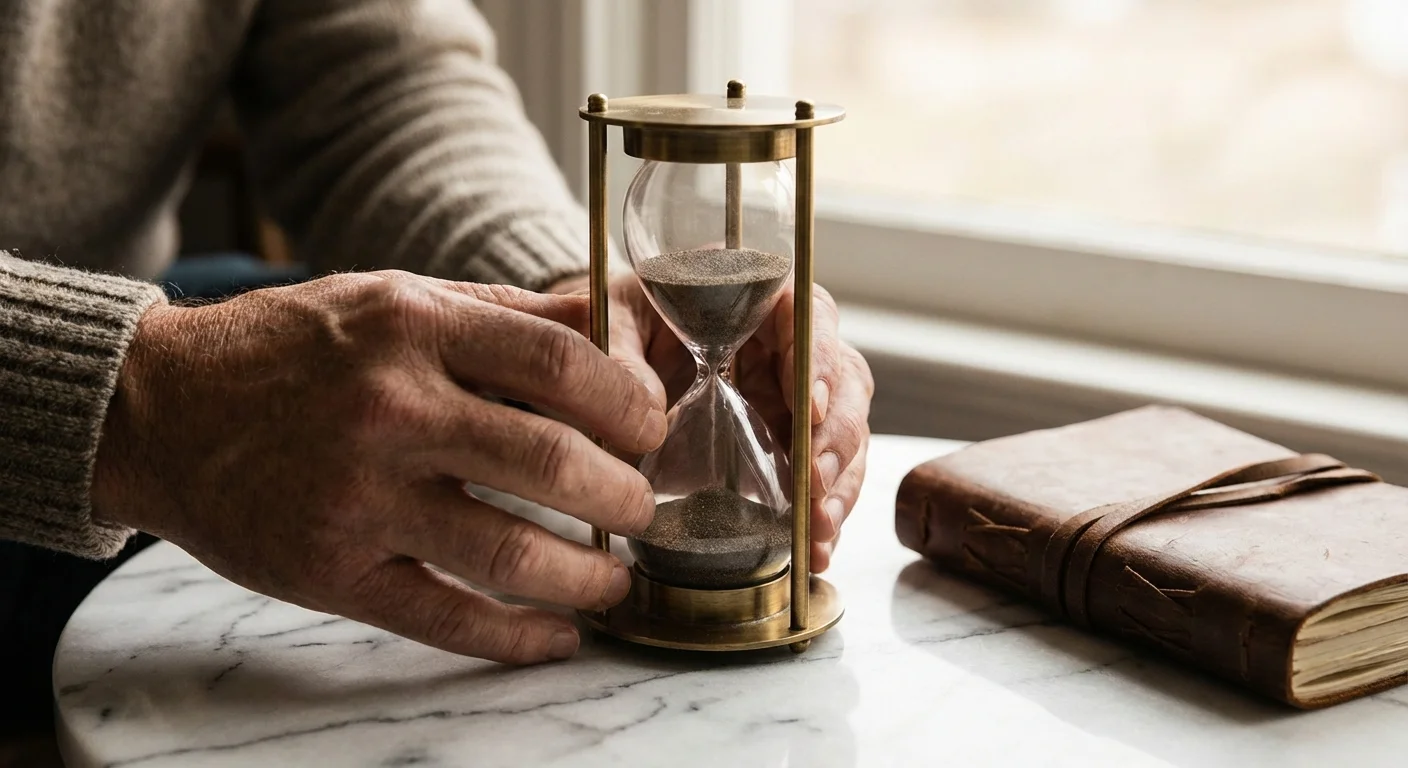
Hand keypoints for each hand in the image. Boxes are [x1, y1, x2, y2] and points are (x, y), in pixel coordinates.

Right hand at [92, 271, 665, 663]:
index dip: (631, 403)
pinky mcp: (329, 569)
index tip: (651, 429)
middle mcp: (389, 408)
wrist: (159, 408)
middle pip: (550, 460)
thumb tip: (611, 325)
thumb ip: (504, 315)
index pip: (563, 362)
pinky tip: (557, 638)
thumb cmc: (292, 349)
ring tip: (615, 577)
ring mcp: (357, 496)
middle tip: (644, 507)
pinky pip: (444, 616)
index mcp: (413, 327)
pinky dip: (515, 638)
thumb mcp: (395, 298)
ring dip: (586, 576)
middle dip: (624, 495)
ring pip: (508, 551)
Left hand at [549, 273, 873, 571]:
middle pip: (842, 382)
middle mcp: (785, 347)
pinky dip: (820, 517)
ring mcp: (789, 401)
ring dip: (837, 485)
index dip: (819, 359)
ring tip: (818, 528)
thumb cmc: (610, 326)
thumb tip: (643, 408)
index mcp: (755, 299)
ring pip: (840, 435)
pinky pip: (818, 480)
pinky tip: (814, 552)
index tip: (811, 404)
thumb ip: (615, 352)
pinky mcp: (782, 448)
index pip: (809, 314)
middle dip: (835, 436)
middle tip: (816, 481)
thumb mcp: (604, 324)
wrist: (593, 369)